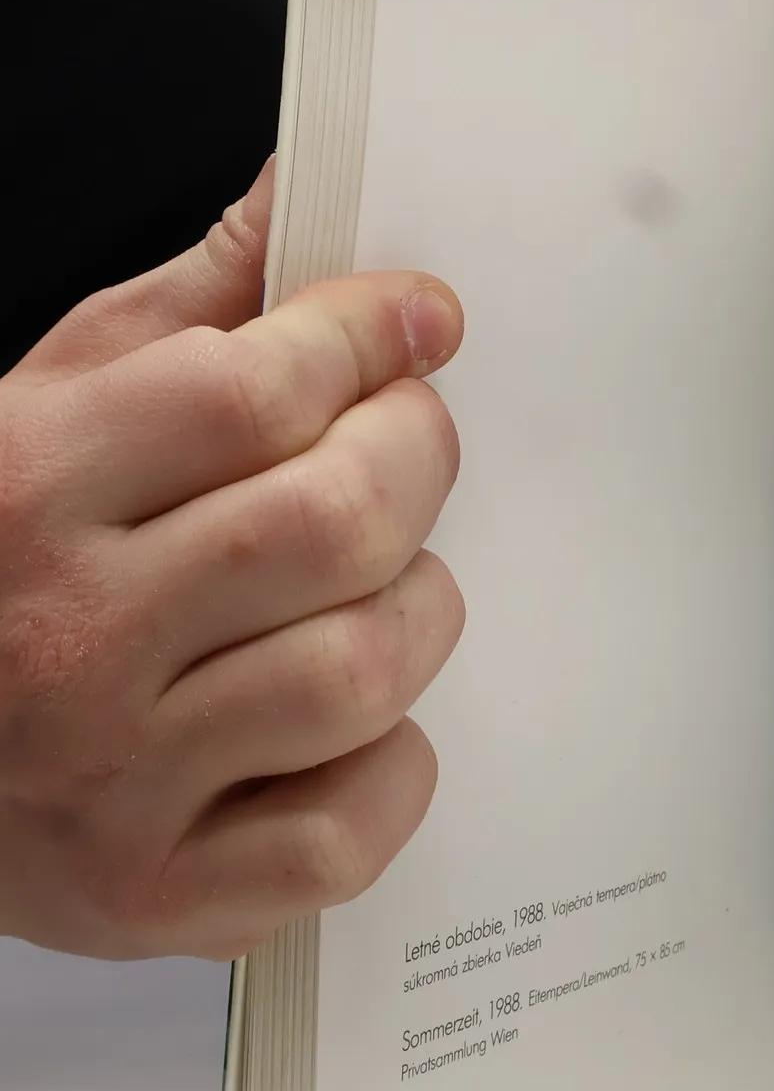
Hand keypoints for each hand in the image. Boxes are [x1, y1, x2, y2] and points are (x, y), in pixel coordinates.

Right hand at [0, 161, 464, 959]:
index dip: (365, 338)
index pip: (250, 391)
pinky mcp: (158, 897)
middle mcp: (65, 638)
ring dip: (415, 608)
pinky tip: (350, 725)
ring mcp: (114, 783)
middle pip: (333, 522)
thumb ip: (193, 306)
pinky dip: (391, 768)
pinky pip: (347, 831)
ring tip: (378, 584)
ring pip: (361, 668)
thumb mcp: (52, 401)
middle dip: (416, 457)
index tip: (418, 321)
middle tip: (409, 443)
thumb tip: (308, 193)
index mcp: (27, 489)